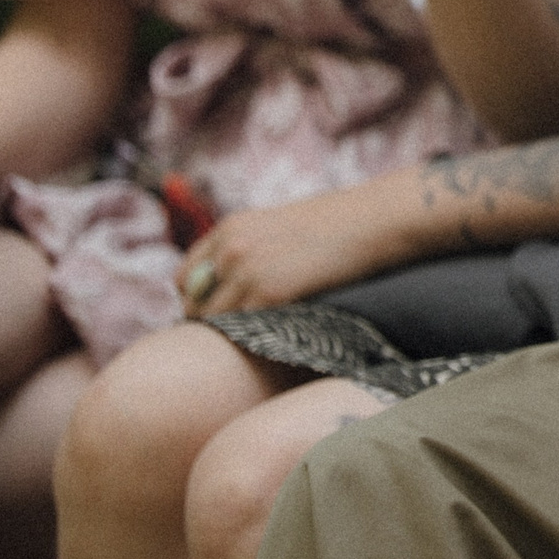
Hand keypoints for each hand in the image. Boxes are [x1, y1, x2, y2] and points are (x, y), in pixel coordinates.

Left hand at [177, 186, 398, 316]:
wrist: (372, 219)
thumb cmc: (336, 225)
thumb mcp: (277, 227)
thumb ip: (248, 250)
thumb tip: (231, 288)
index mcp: (230, 228)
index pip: (186, 277)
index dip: (197, 300)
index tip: (216, 314)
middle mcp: (230, 248)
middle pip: (194, 303)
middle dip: (210, 322)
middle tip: (234, 336)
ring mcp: (247, 270)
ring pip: (214, 321)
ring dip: (229, 334)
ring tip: (254, 339)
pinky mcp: (270, 292)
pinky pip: (242, 328)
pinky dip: (252, 336)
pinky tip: (271, 336)